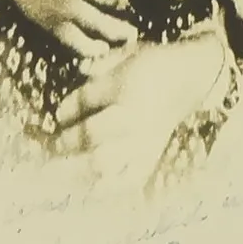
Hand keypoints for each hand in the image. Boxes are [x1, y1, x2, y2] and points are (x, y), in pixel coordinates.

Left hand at [52, 28, 224, 186]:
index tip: (58, 116)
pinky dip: (103, 189)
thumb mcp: (126, 54)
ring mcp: (142, 142)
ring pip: (105, 164)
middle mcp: (135, 119)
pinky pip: (125, 182)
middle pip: (93, 137)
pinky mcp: (149, 158)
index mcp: (127, 88)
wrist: (189, 80)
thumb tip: (72, 90)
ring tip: (57, 171)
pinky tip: (85, 188)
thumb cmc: (150, 66)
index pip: (86, 101)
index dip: (66, 110)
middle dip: (67, 143)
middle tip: (53, 145)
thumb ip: (97, 69)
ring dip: (76, 169)